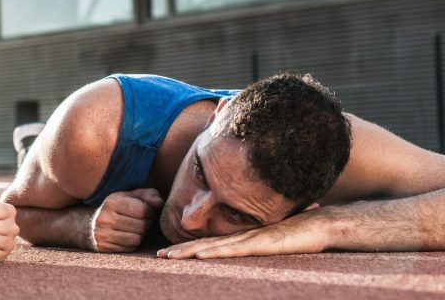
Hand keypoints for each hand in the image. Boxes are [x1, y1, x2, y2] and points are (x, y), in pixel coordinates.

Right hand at [90, 188, 163, 252]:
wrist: (90, 225)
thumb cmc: (117, 208)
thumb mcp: (130, 196)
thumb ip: (148, 195)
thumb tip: (160, 203)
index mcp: (111, 202)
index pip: (143, 210)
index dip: (150, 211)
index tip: (147, 211)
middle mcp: (104, 218)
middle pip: (141, 225)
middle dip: (146, 223)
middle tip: (144, 221)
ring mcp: (103, 234)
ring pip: (136, 238)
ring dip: (140, 234)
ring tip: (136, 227)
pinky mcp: (104, 247)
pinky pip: (129, 248)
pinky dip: (133, 243)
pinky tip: (128, 235)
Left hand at [157, 210, 328, 258]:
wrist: (321, 223)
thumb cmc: (299, 232)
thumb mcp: (272, 239)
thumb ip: (257, 244)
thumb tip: (246, 249)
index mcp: (242, 236)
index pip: (210, 243)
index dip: (188, 248)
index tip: (168, 253)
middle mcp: (242, 236)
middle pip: (205, 245)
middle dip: (181, 251)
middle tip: (158, 257)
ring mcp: (251, 238)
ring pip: (214, 247)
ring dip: (190, 253)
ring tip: (170, 257)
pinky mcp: (263, 243)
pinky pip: (236, 249)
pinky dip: (216, 253)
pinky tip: (201, 256)